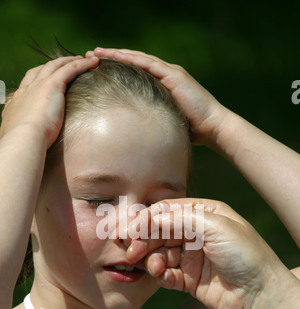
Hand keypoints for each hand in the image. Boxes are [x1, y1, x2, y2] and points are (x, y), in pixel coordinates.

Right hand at [0, 55, 98, 147]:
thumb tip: (24, 141)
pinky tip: (93, 62)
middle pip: (41, 70)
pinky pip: (69, 69)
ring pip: (55, 65)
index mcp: (17, 101)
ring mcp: (38, 85)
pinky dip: (81, 64)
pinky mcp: (52, 85)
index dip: (39, 79)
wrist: (24, 139)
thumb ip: (23, 133)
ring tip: (82, 59)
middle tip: (66, 64)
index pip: (28, 84)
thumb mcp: (18, 136)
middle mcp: (26, 89)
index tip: (47, 80)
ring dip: (69, 61)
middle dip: (54, 65)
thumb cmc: (23, 144)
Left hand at [85, 47, 225, 144]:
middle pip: (133, 60)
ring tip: (96, 52)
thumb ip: (151, 120)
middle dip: (111, 56)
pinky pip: (149, 64)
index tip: (96, 67)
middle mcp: (165, 73)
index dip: (116, 67)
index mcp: (162, 83)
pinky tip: (117, 56)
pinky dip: (132, 59)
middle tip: (90, 54)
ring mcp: (169, 72)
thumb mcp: (165, 121)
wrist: (211, 126)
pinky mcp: (173, 75)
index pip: (135, 71)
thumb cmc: (191, 130)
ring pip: (138, 58)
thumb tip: (133, 132)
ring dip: (117, 54)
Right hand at [125, 198, 284, 308]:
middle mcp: (197, 234)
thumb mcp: (216, 227)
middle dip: (145, 241)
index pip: (168, 212)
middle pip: (160, 233)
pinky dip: (160, 275)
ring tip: (153, 267)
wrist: (261, 295)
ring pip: (160, 254)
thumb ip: (181, 219)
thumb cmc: (246, 255)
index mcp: (204, 214)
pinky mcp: (190, 280)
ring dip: (152, 260)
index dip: (147, 220)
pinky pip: (167, 274)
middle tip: (133, 252)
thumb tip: (150, 219)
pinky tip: (161, 276)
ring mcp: (192, 257)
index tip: (131, 231)